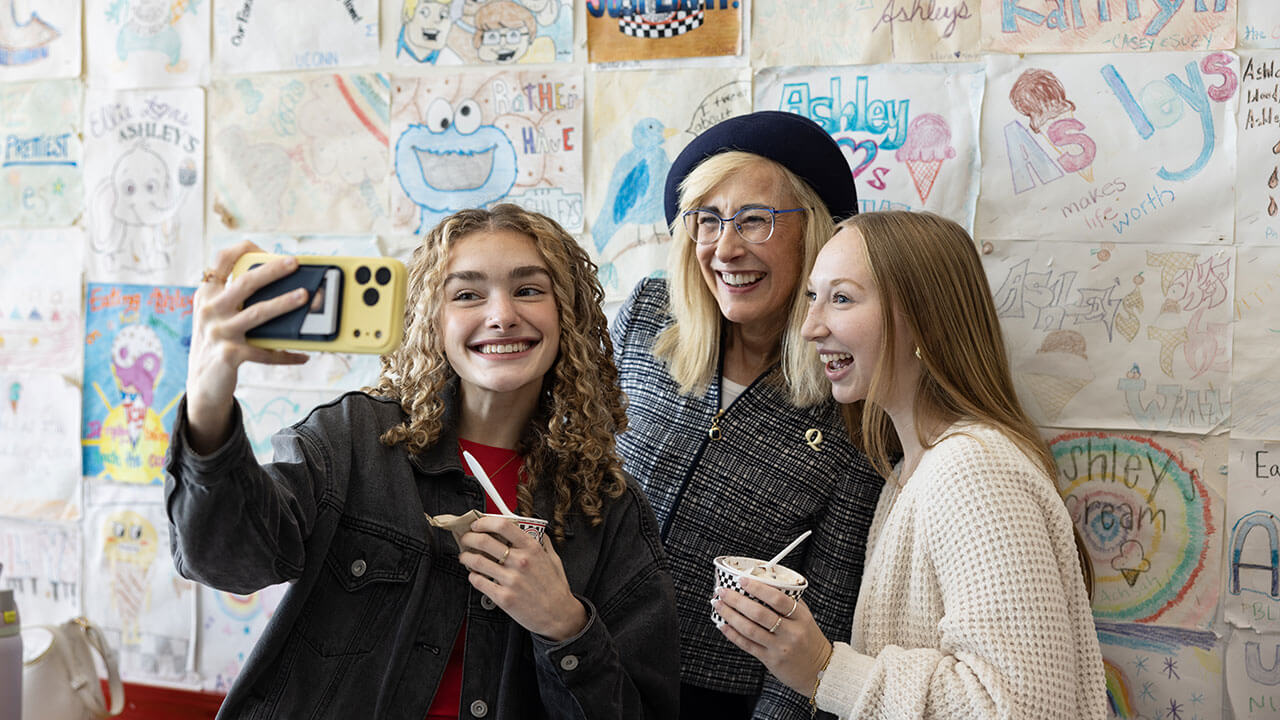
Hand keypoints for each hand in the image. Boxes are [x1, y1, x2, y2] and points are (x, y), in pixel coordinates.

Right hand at [186, 241, 310, 452]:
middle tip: (295, 262)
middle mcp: (210, 310)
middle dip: (272, 270)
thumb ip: (234, 297)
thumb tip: (277, 281)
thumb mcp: (217, 316)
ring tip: (304, 296)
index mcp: (206, 294)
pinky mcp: (230, 355)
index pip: (220, 261)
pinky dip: (285, 354)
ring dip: (284, 303)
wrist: (202, 384)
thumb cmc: (217, 342)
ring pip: (258, 313)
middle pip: (245, 283)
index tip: (264, 246)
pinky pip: (265, 352)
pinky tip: (302, 354)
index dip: (242, 249)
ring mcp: (219, 332)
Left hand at [458, 515, 586, 641]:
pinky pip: (479, 582)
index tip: (477, 524)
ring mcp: (511, 580)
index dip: (484, 522)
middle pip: (484, 541)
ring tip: (465, 557)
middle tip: (466, 539)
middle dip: (468, 538)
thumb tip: (530, 528)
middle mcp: (520, 561)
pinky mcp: (503, 597)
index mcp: (532, 548)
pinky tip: (474, 574)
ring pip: (477, 561)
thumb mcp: (553, 558)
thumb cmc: (555, 588)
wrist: (558, 615)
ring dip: (466, 556)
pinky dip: (472, 576)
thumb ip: (541, 541)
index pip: (503, 525)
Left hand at [713, 577, 832, 695]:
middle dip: (736, 600)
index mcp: (800, 617)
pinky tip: (723, 625)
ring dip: (730, 615)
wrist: (819, 670)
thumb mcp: (805, 617)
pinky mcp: (770, 660)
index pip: (778, 599)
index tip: (742, 580)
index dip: (758, 588)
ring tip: (719, 605)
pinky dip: (733, 634)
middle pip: (759, 613)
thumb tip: (765, 583)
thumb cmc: (809, 639)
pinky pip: (747, 645)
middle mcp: (791, 632)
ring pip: (749, 629)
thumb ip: (789, 601)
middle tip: (723, 592)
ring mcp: (779, 647)